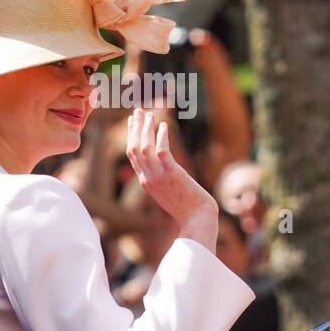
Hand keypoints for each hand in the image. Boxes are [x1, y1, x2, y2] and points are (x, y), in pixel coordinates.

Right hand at [126, 106, 217, 248]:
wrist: (197, 218)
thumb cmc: (188, 206)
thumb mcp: (168, 191)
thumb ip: (162, 178)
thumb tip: (165, 164)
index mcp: (145, 181)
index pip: (132, 155)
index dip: (132, 136)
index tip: (133, 122)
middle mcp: (147, 178)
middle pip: (133, 148)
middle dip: (134, 128)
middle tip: (137, 111)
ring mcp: (158, 176)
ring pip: (143, 147)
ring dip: (145, 128)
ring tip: (149, 114)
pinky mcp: (171, 174)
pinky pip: (161, 150)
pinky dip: (160, 136)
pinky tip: (164, 126)